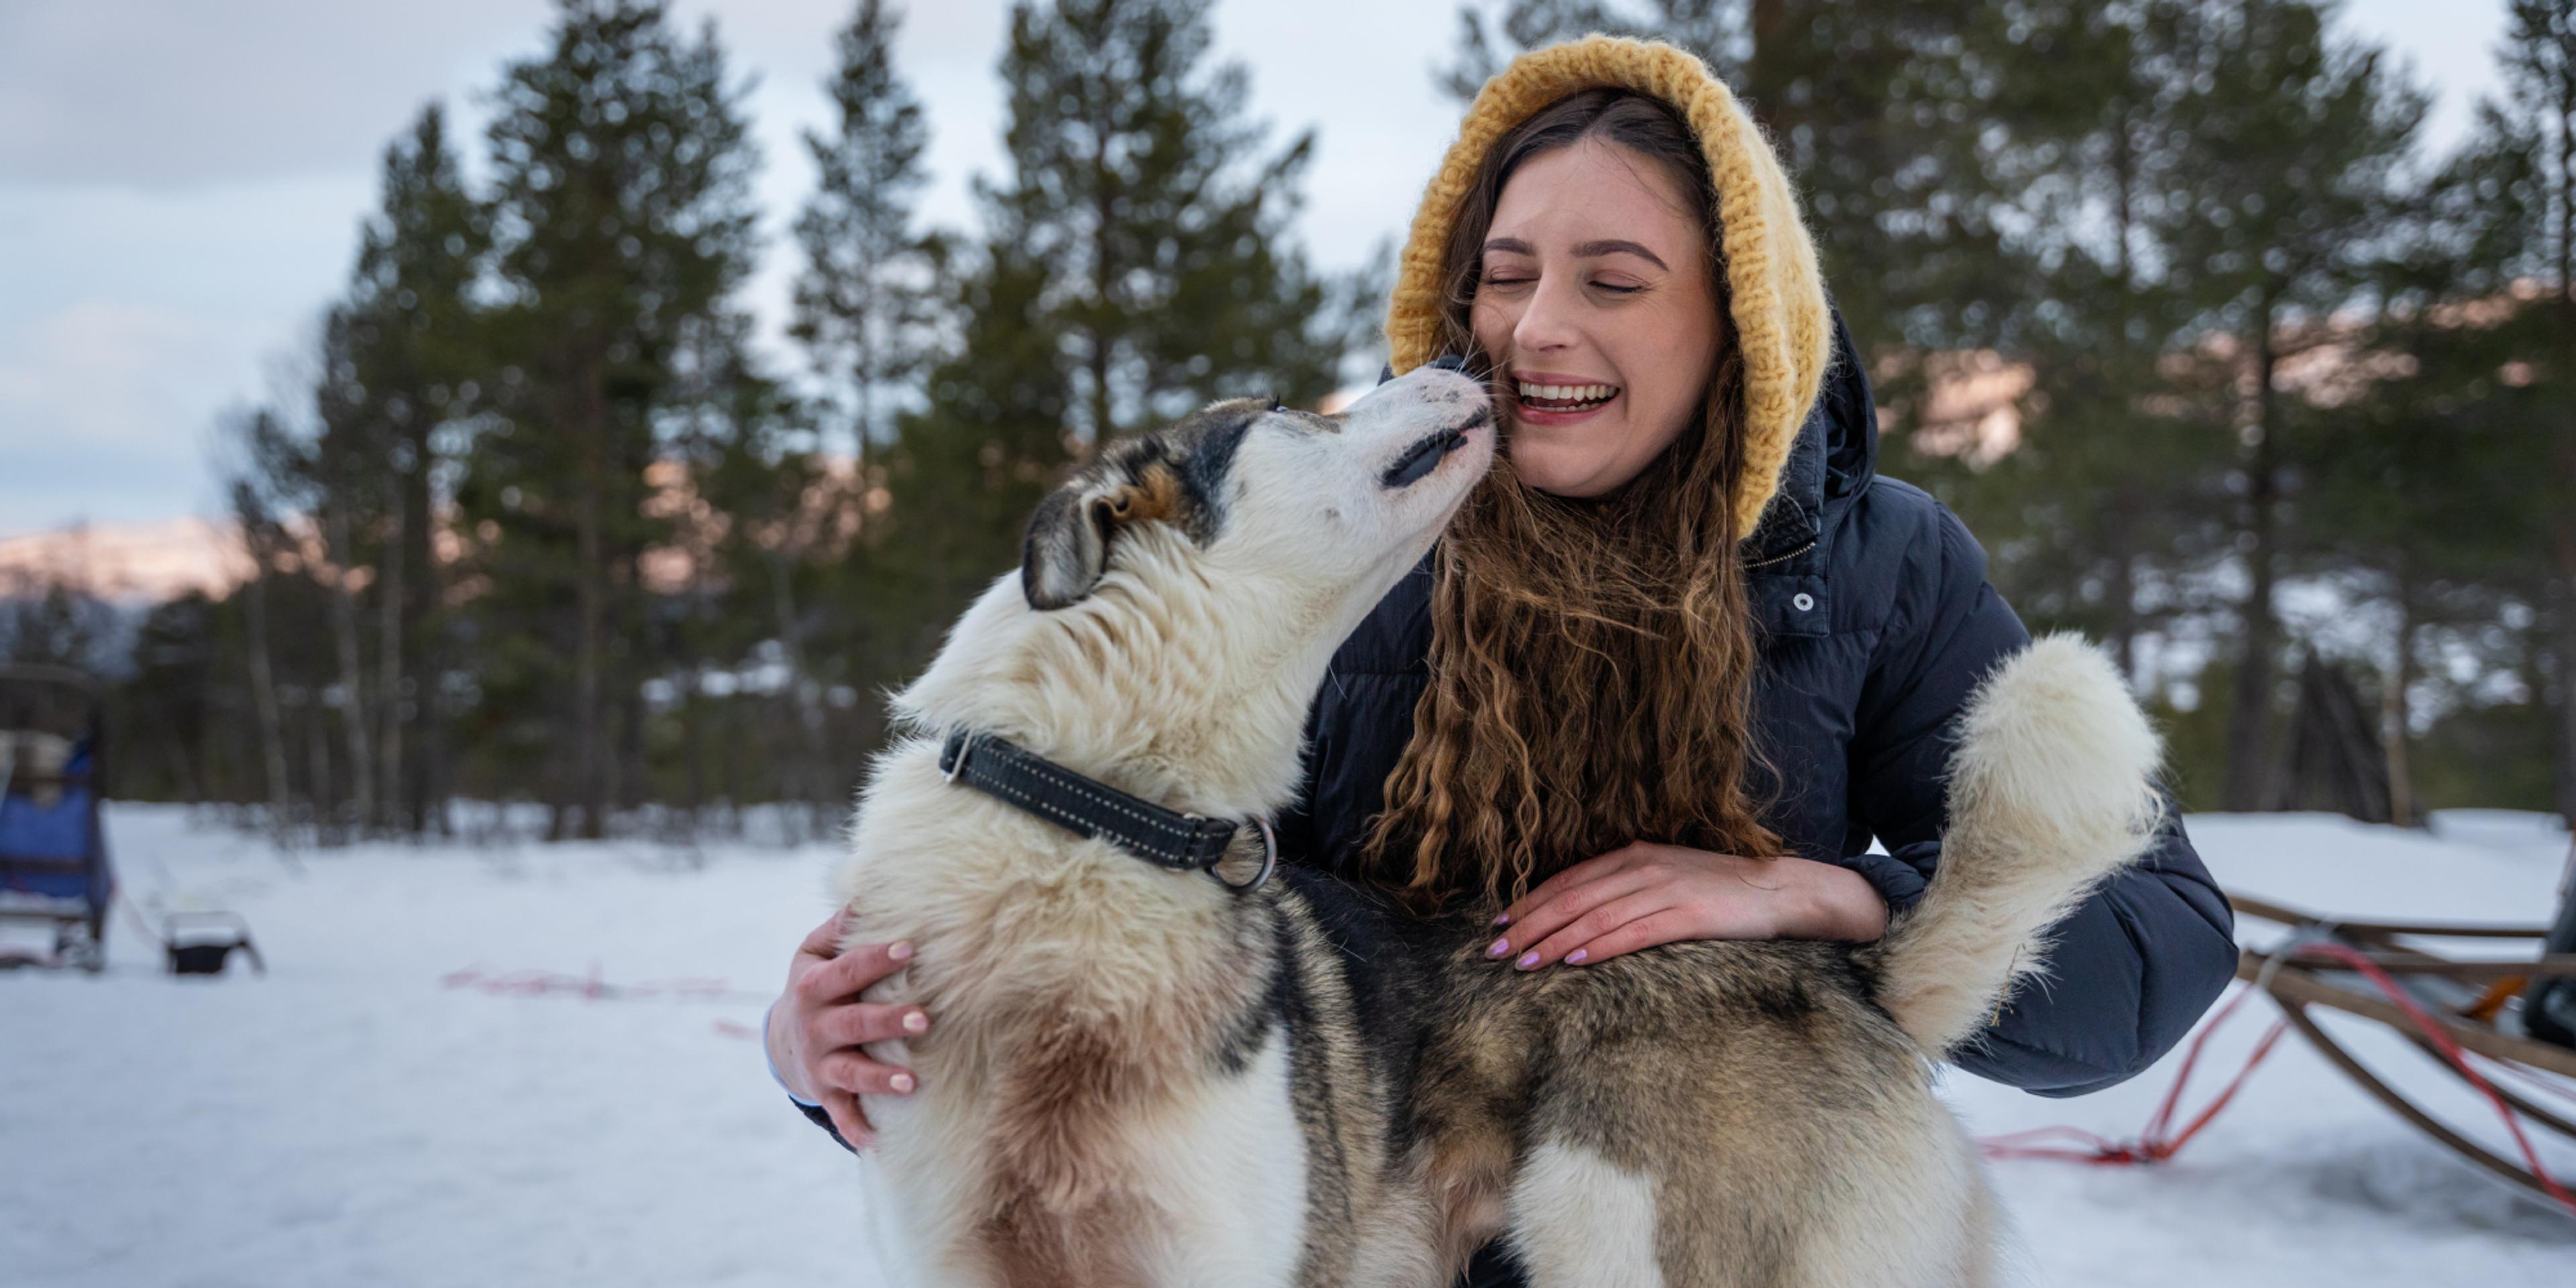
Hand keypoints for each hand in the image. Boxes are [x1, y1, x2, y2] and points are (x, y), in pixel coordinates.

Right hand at [768, 909, 930, 1150]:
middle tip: (925, 1019)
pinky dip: (855, 1127)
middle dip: (887, 1022)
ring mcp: (819, 1063)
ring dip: (879, 1078)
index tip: (909, 947)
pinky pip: (841, 1112)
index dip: (875, 959)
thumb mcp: (813, 953)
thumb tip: (867, 886)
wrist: (782, 1040)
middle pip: (853, 1023)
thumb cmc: (816, 985)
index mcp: (814, 985)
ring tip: (911, 1081)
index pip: (847, 970)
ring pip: (850, 1072)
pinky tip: (876, 1142)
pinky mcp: (825, 1092)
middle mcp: (815, 1026)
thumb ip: (839, 926)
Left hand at [1484, 841, 1888, 970]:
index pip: (1569, 879)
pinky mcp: (1687, 915)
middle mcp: (1642, 867)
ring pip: (1594, 916)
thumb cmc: (1719, 890)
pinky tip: (1572, 960)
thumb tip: (1580, 914)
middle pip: (1572, 897)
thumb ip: (1625, 888)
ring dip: (1553, 940)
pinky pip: (1633, 933)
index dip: (1531, 901)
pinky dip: (1598, 947)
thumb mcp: (1666, 877)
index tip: (1499, 923)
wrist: (1778, 890)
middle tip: (1495, 949)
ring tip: (1523, 962)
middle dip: (1529, 924)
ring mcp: (1664, 889)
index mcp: (1634, 855)